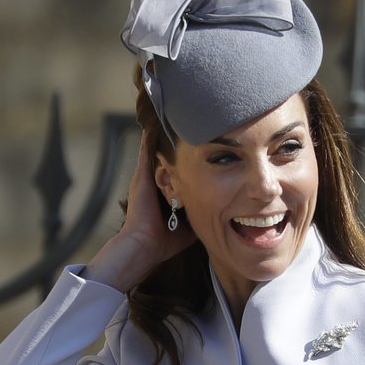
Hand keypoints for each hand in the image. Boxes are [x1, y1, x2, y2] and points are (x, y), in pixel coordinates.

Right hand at [84, 131, 196, 290]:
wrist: (145, 245)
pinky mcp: (141, 177)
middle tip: (185, 128)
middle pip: (167, 160)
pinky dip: (150, 139)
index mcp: (164, 195)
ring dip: (164, 139)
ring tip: (171, 119)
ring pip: (157, 153)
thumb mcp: (190, 225)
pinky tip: (155, 124)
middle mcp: (153, 184)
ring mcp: (145, 179)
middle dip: (176, 146)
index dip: (186, 163)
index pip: (177, 173)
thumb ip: (204, 216)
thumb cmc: (165, 241)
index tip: (199, 150)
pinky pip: (146, 153)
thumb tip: (224, 215)